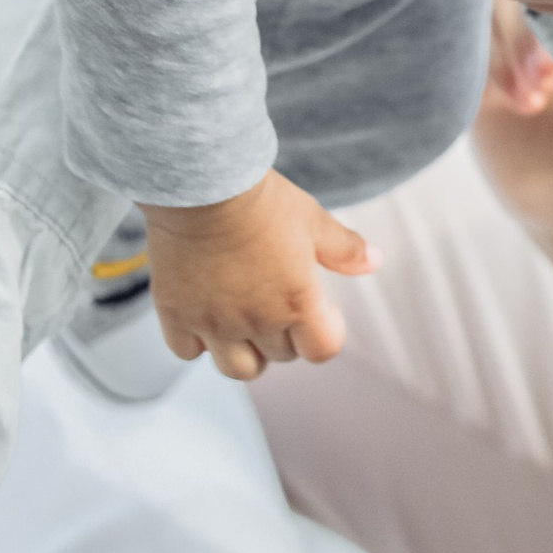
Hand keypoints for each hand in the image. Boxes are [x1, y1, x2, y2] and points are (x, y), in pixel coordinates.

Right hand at [143, 168, 376, 379]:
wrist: (202, 184)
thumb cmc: (260, 200)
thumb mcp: (313, 220)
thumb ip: (345, 250)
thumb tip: (375, 261)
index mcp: (297, 303)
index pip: (322, 350)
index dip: (327, 332)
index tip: (322, 310)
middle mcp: (257, 320)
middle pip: (281, 355)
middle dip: (287, 334)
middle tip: (278, 300)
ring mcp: (214, 322)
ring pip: (238, 369)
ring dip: (247, 352)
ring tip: (245, 322)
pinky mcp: (177, 314)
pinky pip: (188, 351)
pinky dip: (198, 341)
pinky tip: (206, 314)